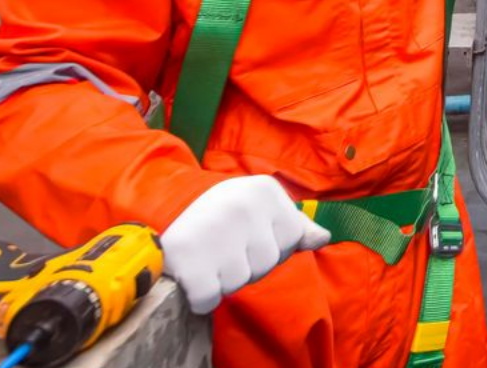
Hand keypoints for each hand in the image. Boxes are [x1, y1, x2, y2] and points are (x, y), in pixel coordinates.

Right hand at [160, 175, 329, 313]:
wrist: (161, 217)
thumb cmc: (222, 215)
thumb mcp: (260, 207)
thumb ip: (293, 224)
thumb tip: (324, 238)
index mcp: (264, 188)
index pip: (293, 237)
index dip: (272, 244)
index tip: (248, 232)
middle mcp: (243, 205)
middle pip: (268, 262)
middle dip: (248, 263)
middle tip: (225, 246)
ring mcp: (216, 231)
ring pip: (241, 281)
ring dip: (225, 279)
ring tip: (209, 256)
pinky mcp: (190, 260)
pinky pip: (210, 298)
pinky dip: (202, 296)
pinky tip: (195, 275)